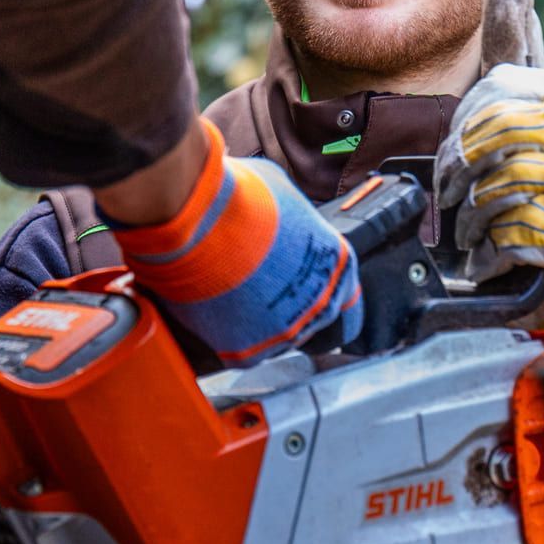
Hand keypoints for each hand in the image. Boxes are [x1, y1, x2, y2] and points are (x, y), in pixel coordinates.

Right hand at [105, 119, 361, 365]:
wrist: (195, 221)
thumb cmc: (235, 198)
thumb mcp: (279, 192)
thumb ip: (290, 216)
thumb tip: (276, 219)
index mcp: (337, 263)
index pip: (348, 301)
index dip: (325, 300)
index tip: (306, 299)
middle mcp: (320, 302)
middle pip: (311, 322)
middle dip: (286, 309)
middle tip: (257, 296)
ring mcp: (286, 330)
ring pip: (274, 339)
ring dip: (255, 322)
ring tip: (227, 297)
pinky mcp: (247, 350)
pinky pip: (241, 351)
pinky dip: (226, 336)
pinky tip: (212, 313)